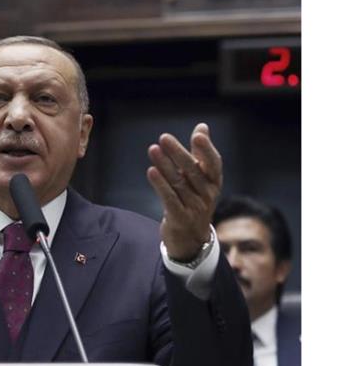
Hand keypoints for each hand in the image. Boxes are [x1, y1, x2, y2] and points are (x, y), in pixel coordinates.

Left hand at [146, 123, 222, 260]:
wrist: (191, 239)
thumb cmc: (195, 200)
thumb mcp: (201, 179)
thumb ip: (200, 153)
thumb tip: (202, 126)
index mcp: (214, 182)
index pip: (214, 163)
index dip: (206, 150)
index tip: (197, 135)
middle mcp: (207, 194)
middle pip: (193, 170)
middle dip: (178, 153)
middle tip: (164, 137)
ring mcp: (195, 207)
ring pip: (178, 183)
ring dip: (164, 165)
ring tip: (153, 149)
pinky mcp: (180, 218)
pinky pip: (169, 199)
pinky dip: (160, 185)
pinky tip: (151, 171)